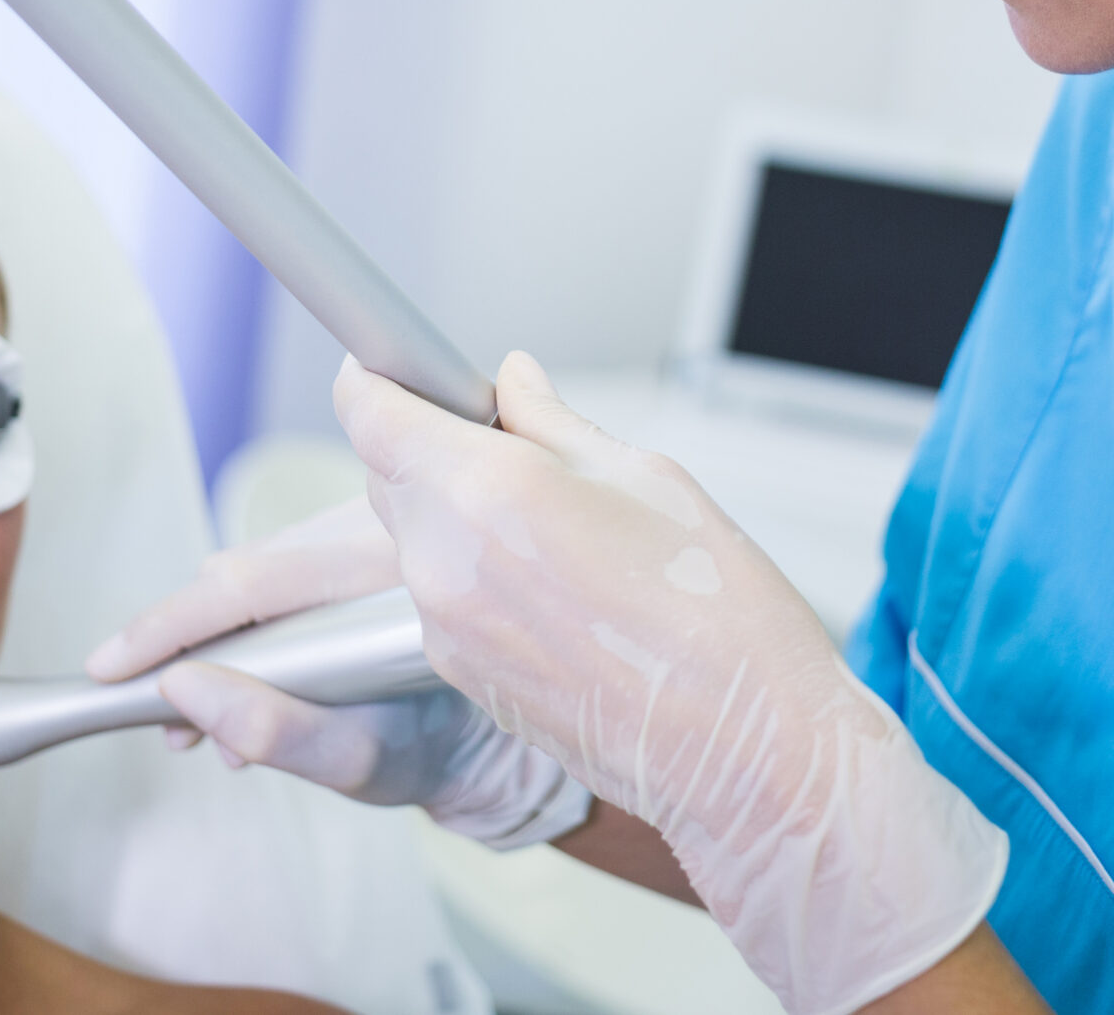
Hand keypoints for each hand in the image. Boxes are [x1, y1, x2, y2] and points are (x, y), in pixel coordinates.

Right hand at [85, 492, 591, 849]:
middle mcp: (390, 526)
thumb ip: (280, 732)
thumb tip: (185, 692)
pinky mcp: (370, 530)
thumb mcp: (366, 762)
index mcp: (396, 568)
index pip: (256, 581)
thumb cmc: (446, 749)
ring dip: (222, 632)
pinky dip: (255, 618)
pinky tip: (241, 678)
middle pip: (255, 566)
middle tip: (161, 713)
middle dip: (189, 636)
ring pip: (269, 561)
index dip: (175, 623)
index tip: (116, 663)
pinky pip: (291, 561)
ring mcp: (381, 522)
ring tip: (203, 715)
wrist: (505, 737)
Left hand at [340, 350, 1007, 1014]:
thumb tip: (513, 384)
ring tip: (553, 526)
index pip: (369, 413)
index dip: (375, 377)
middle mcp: (445, 560)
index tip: (395, 366)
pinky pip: (441, 597)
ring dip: (453, 514)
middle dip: (427, 445)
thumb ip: (553, 424)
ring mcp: (445, 627)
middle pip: (386, 473)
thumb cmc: (716, 613)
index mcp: (485, 490)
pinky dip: (473, 574)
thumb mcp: (645, 476)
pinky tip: (554, 584)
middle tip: (506, 439)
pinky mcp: (461, 675)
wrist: (743, 746)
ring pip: (416, 537)